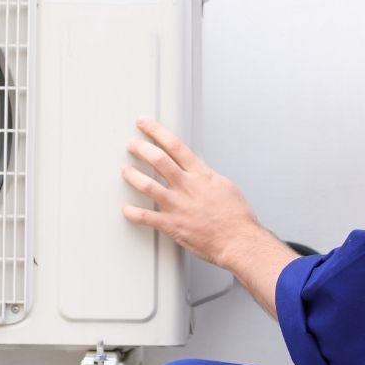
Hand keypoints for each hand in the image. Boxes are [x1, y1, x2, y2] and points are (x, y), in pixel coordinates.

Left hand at [122, 118, 296, 316]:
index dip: (156, 131)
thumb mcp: (224, 185)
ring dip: (133, 176)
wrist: (239, 240)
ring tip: (126, 171)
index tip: (145, 123)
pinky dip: (133, 213)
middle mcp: (186, 186)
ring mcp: (177, 205)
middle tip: (132, 145)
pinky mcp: (172, 224)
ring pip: (147, 185)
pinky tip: (126, 209)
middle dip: (141, 149)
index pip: (174, 145)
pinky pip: (146, 217)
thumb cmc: (236, 216)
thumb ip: (206, 175)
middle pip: (158, 160)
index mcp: (200, 174)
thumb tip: (198, 168)